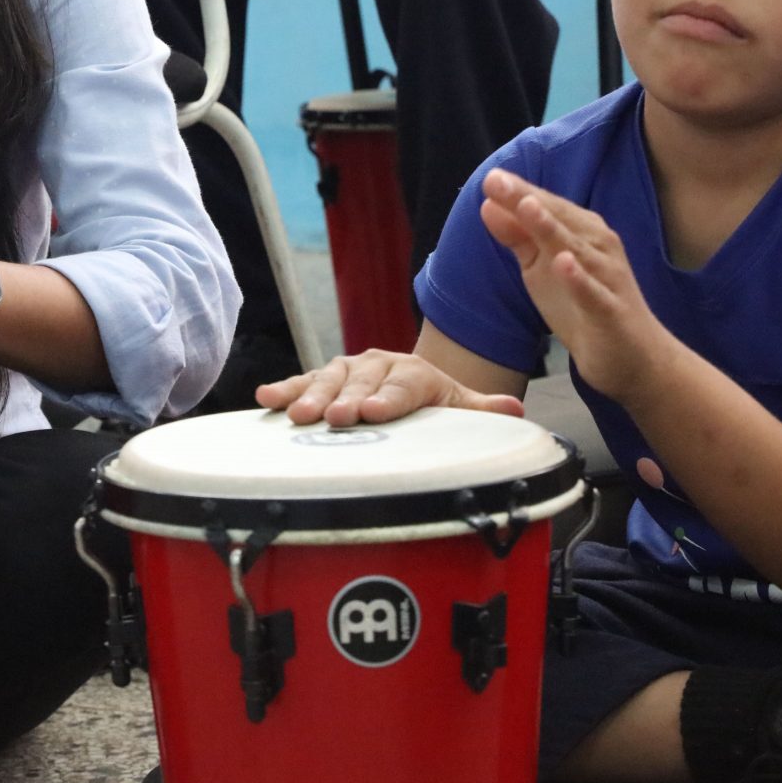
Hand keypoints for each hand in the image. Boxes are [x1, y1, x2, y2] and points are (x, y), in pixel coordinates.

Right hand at [257, 350, 522, 427]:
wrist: (409, 382)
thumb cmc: (434, 401)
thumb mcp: (460, 403)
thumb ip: (481, 409)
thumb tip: (514, 409)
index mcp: (416, 373)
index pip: (402, 387)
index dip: (386, 400)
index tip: (371, 412)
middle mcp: (380, 365)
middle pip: (361, 384)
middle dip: (346, 399)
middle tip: (334, 417)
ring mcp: (350, 370)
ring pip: (328, 380)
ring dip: (310, 396)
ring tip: (298, 415)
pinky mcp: (325, 378)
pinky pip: (303, 381)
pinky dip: (285, 389)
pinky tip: (267, 399)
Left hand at [479, 171, 674, 403]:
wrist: (634, 358)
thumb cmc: (583, 305)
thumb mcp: (542, 269)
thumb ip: (518, 237)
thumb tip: (488, 204)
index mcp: (580, 233)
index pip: (546, 207)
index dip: (518, 192)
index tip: (490, 177)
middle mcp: (597, 247)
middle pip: (559, 220)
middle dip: (527, 199)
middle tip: (496, 181)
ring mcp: (607, 278)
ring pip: (577, 250)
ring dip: (552, 228)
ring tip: (527, 207)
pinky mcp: (612, 311)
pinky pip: (594, 293)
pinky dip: (579, 278)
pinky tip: (563, 263)